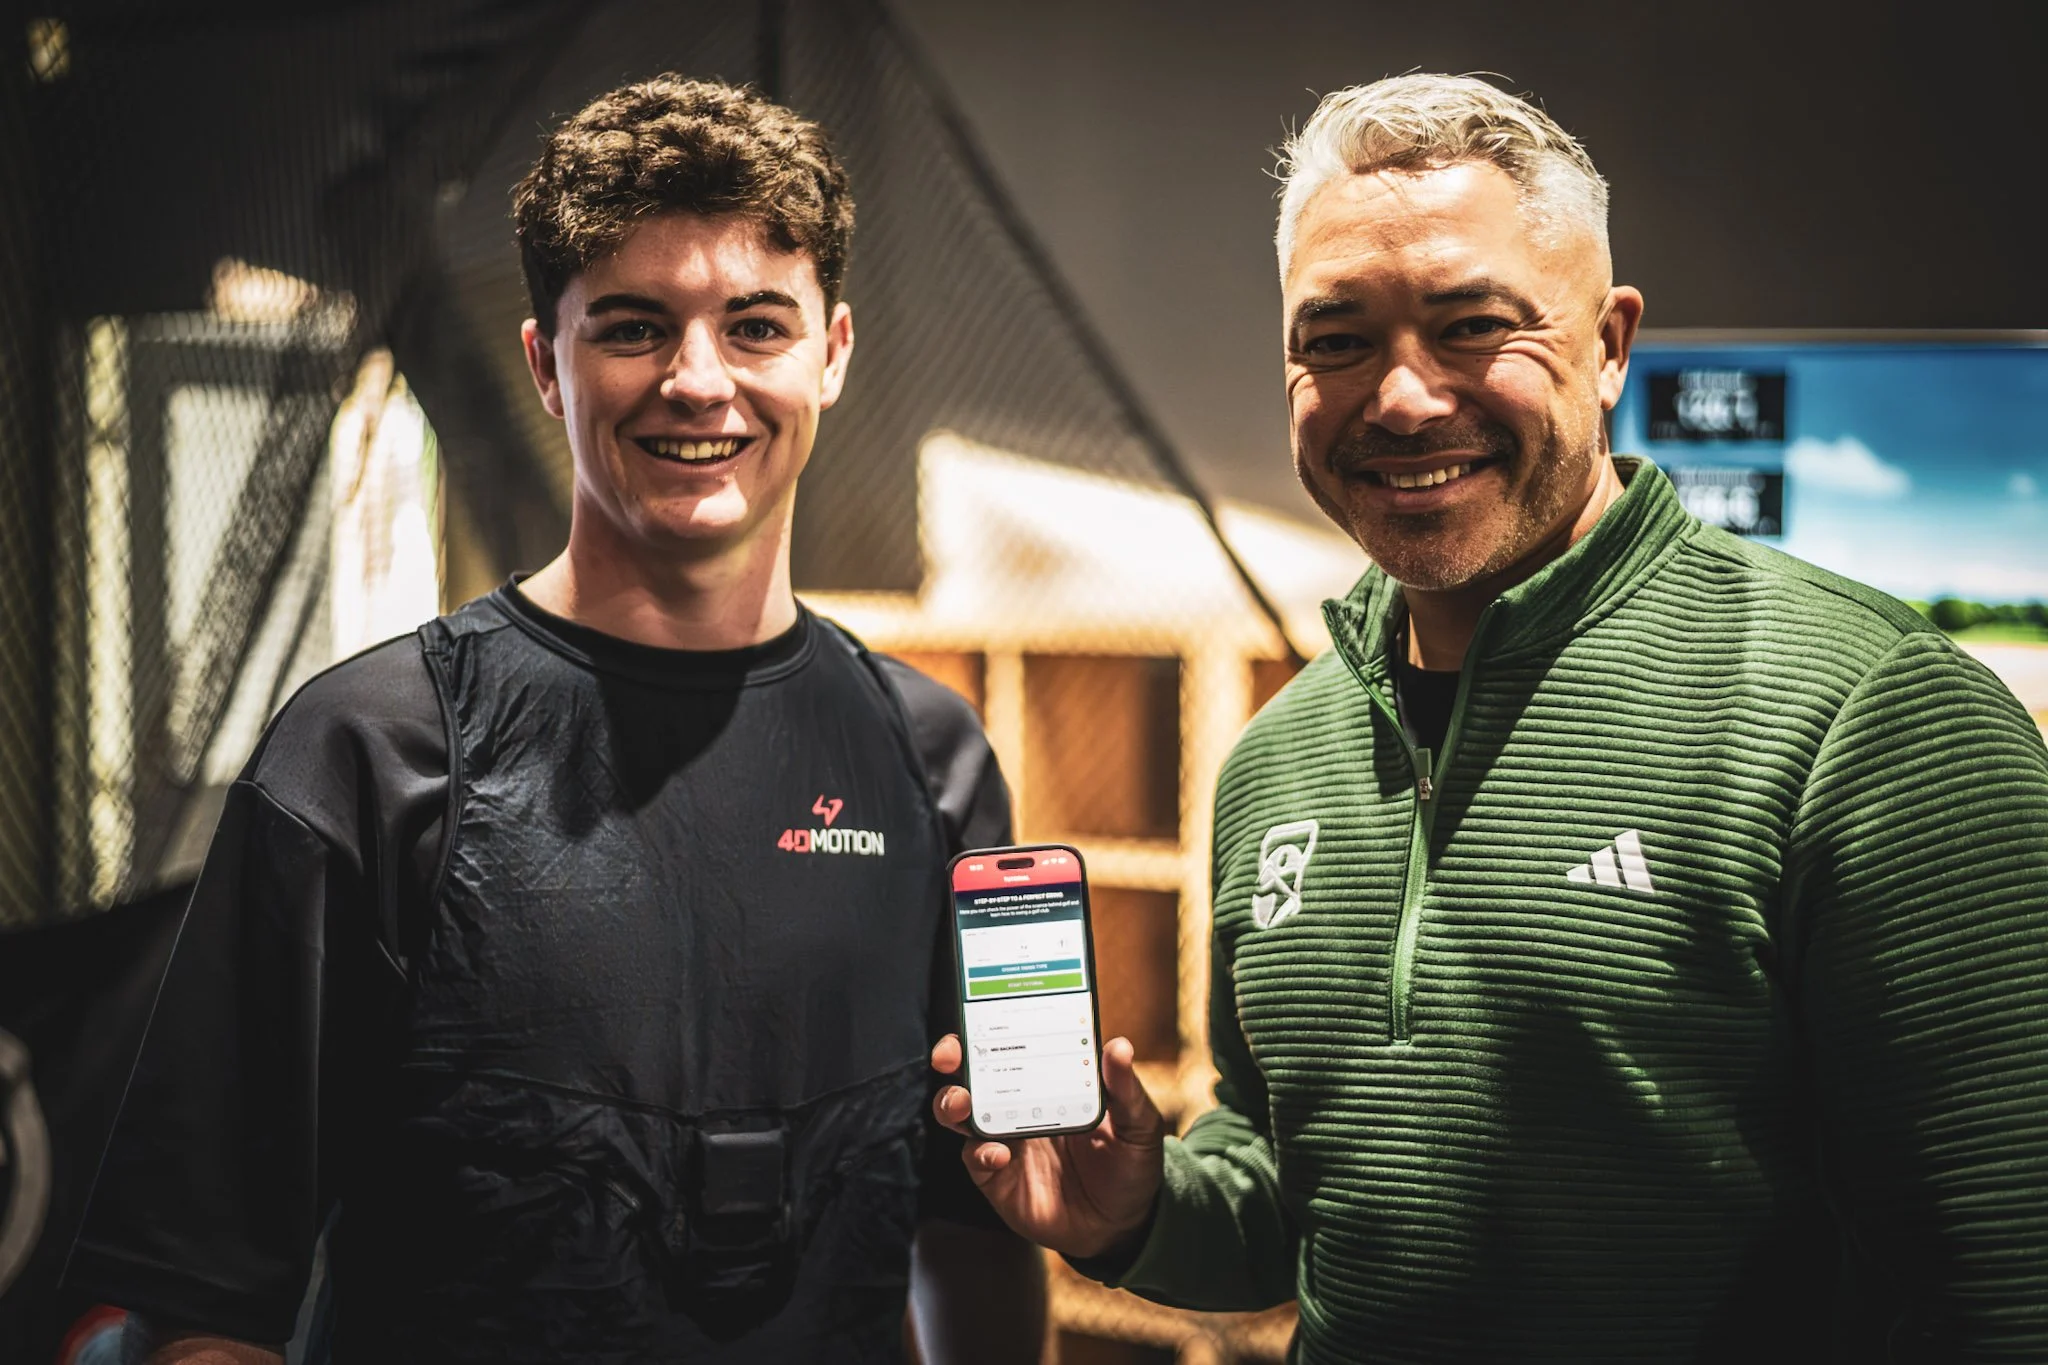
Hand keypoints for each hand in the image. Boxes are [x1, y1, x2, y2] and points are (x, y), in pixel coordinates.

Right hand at [930, 1033, 1165, 1258]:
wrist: (1122, 1226)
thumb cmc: (1129, 1165)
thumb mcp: (1137, 1125)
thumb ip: (1125, 1090)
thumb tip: (1119, 1046)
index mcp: (1049, 1081)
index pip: (1011, 1045)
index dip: (987, 1028)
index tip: (975, 1016)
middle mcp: (1019, 1105)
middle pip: (973, 1072)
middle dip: (953, 1057)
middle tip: (950, 1054)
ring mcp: (1005, 1140)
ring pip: (962, 1113)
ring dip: (952, 1102)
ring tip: (963, 1103)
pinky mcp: (998, 1177)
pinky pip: (975, 1158)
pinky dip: (980, 1152)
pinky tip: (998, 1154)